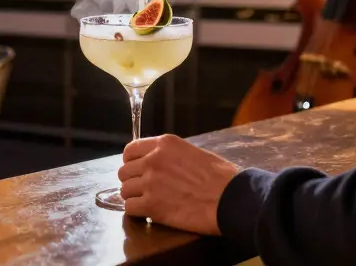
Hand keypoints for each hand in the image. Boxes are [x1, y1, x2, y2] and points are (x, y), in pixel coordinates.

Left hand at [117, 134, 238, 235]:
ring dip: (134, 197)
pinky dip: (137, 212)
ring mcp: (150, 182)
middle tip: (144, 190)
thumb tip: (162, 163)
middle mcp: (153, 160)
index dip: (131, 162)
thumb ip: (172, 156)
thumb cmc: (222, 177)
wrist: (231, 199)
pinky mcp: (152, 205)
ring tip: (148, 202)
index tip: (137, 171)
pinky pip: (130, 208)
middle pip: (124, 172)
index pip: (130, 150)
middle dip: (132, 181)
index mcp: (165, 144)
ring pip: (125, 190)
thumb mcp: (195, 153)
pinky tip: (149, 213)